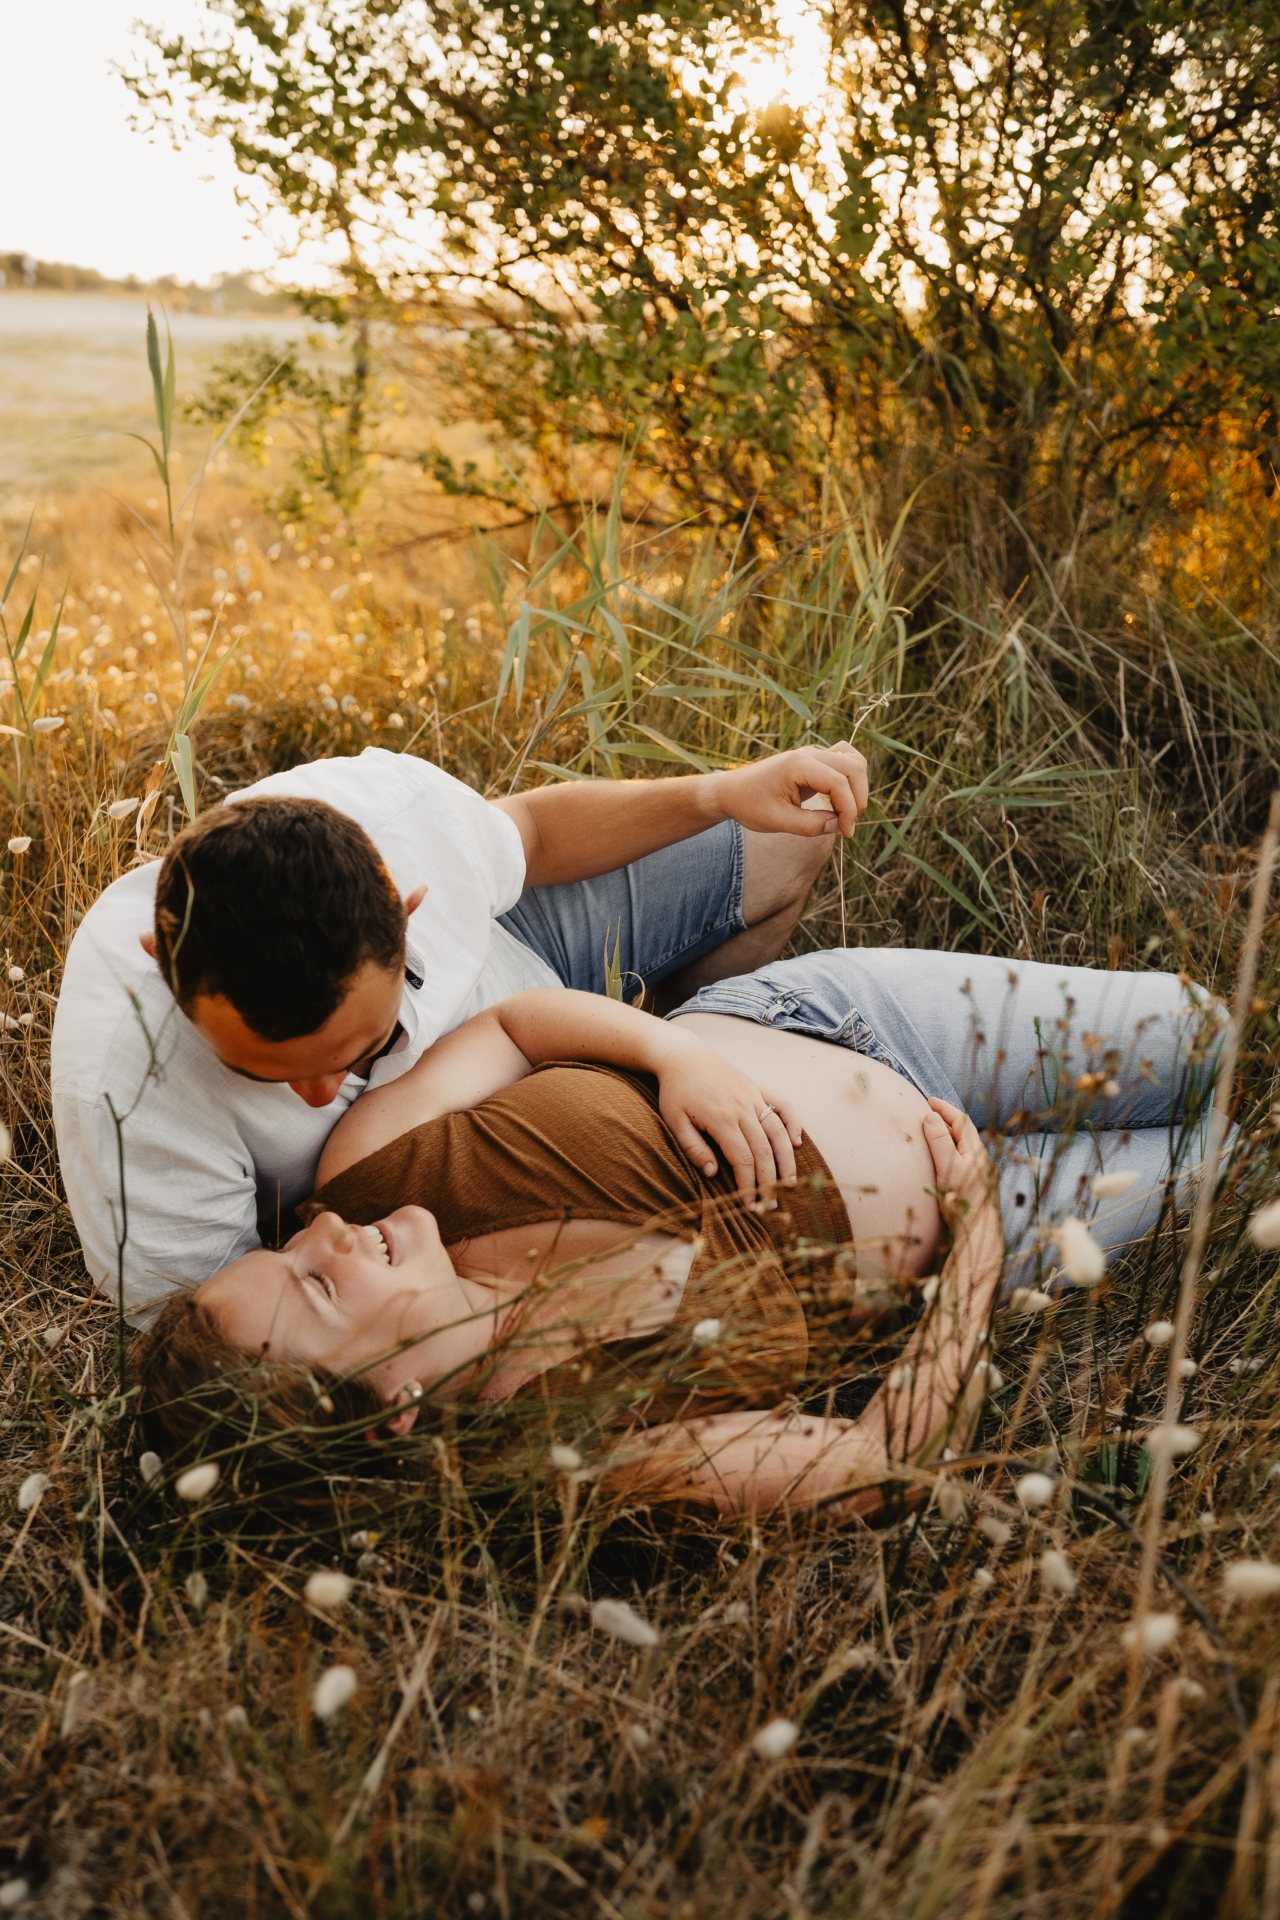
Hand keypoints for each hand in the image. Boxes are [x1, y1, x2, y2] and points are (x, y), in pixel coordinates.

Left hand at [654, 1036, 802, 1203]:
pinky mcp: (758, 1088)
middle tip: (770, 1204)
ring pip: (778, 1131)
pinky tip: (796, 1143)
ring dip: (787, 1159)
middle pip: (764, 1150)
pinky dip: (793, 1123)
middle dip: (769, 1180)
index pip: (742, 1159)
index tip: (749, 1204)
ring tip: (790, 1182)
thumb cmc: (676, 1091)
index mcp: (721, 1118)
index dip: (748, 1185)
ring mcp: (753, 1096)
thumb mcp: (674, 1121)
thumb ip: (693, 1148)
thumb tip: (713, 1174)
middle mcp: (743, 1107)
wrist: (684, 1056)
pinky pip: (783, 1105)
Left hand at [705, 742, 868, 839]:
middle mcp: (809, 754)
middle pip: (853, 767)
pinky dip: (850, 779)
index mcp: (798, 765)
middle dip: (858, 799)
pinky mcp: (814, 760)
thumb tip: (840, 826)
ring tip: (845, 814)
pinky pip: (844, 761)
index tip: (846, 833)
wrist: (731, 791)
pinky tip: (841, 800)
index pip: (839, 782)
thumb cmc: (749, 805)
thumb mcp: (777, 821)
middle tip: (847, 826)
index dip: (849, 809)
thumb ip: (810, 825)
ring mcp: (812, 754)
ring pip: (853, 762)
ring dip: (857, 788)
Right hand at [922, 1098, 996, 1234]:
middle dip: (947, 1120)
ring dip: (949, 1137)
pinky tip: (944, 1162)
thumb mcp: (947, 1167)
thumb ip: (939, 1141)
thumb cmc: (961, 1201)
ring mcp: (981, 1174)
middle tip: (929, 1114)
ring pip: (964, 1147)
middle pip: (964, 1132)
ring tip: (934, 1134)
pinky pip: (963, 1161)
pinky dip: (952, 1152)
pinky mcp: (977, 1187)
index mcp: (975, 1151)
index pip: (961, 1121)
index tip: (928, 1101)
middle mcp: (981, 1160)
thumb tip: (932, 1116)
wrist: (978, 1233)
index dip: (945, 1108)